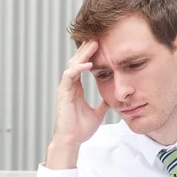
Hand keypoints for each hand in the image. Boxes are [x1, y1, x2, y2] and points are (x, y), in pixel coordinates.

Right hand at [46, 41, 109, 168]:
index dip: (91, 55)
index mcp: (76, 88)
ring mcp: (65, 88)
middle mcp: (69, 85)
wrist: (71, 140)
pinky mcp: (63, 93)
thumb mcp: (98, 113)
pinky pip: (70, 76)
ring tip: (94, 44)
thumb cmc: (81, 129)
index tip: (102, 45)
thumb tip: (113, 99)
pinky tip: (89, 64)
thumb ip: (103, 103)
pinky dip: (79, 69)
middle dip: (87, 48)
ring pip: (73, 64)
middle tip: (98, 36)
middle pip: (77, 61)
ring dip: (83, 54)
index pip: (83, 65)